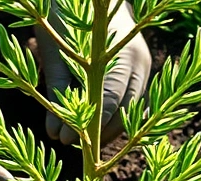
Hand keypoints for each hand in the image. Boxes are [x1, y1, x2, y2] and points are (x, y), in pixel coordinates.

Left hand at [36, 4, 151, 144]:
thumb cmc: (66, 16)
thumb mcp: (56, 52)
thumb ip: (58, 92)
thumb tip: (55, 135)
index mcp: (123, 54)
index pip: (110, 100)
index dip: (88, 125)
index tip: (65, 141)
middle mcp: (140, 62)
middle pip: (125, 113)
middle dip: (98, 134)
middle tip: (70, 144)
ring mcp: (144, 67)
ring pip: (131, 113)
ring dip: (107, 130)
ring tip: (79, 138)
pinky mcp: (141, 71)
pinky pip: (132, 104)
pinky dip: (114, 118)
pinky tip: (92, 126)